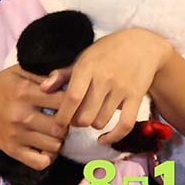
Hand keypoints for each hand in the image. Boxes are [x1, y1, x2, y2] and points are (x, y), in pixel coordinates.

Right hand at [0, 64, 70, 170]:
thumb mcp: (18, 71)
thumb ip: (42, 73)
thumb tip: (65, 78)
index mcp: (25, 91)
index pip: (62, 100)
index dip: (72, 102)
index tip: (70, 102)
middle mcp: (21, 114)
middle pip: (61, 126)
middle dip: (67, 124)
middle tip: (65, 120)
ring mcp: (16, 135)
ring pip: (54, 146)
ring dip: (59, 140)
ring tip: (55, 132)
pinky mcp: (12, 150)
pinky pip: (39, 163)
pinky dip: (47, 158)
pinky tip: (46, 148)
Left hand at [38, 28, 173, 145]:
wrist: (142, 45)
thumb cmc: (107, 51)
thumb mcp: (83, 57)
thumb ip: (62, 74)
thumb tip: (42, 89)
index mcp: (87, 67)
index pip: (72, 97)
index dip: (62, 116)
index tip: (56, 128)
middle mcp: (104, 78)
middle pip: (85, 116)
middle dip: (76, 122)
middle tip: (75, 118)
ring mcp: (121, 89)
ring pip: (101, 121)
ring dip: (92, 125)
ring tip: (90, 117)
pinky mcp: (136, 97)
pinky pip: (125, 125)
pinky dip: (113, 137)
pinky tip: (104, 139)